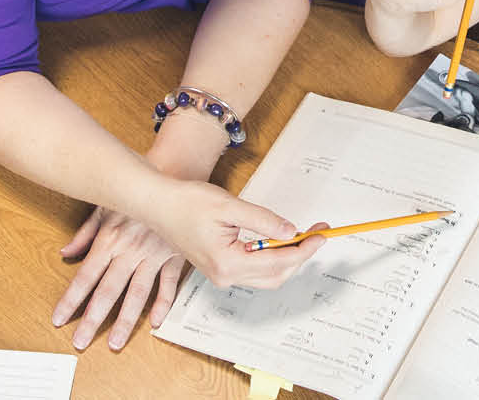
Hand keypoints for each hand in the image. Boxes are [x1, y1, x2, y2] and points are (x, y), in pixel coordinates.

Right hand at [52, 181, 326, 350]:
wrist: (157, 204)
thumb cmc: (186, 202)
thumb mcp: (230, 206)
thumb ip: (263, 221)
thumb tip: (290, 231)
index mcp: (228, 263)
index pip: (279, 261)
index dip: (305, 247)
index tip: (321, 234)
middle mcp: (225, 276)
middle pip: (277, 274)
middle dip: (301, 255)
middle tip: (318, 233)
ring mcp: (221, 275)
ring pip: (267, 276)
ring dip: (288, 258)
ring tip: (304, 235)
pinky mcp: (219, 268)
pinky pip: (254, 270)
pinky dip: (272, 257)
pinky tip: (279, 239)